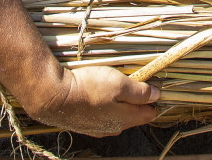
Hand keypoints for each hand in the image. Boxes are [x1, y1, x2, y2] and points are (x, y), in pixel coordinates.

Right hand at [26, 66, 159, 136]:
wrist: (54, 97)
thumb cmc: (89, 88)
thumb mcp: (119, 84)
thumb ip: (140, 91)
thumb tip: (157, 95)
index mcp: (126, 119)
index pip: (149, 113)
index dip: (153, 100)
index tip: (153, 85)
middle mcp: (114, 128)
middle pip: (133, 115)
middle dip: (137, 102)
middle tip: (135, 83)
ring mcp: (98, 129)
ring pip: (116, 116)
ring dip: (119, 104)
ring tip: (115, 88)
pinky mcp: (84, 125)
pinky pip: (101, 117)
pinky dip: (104, 107)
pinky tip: (98, 97)